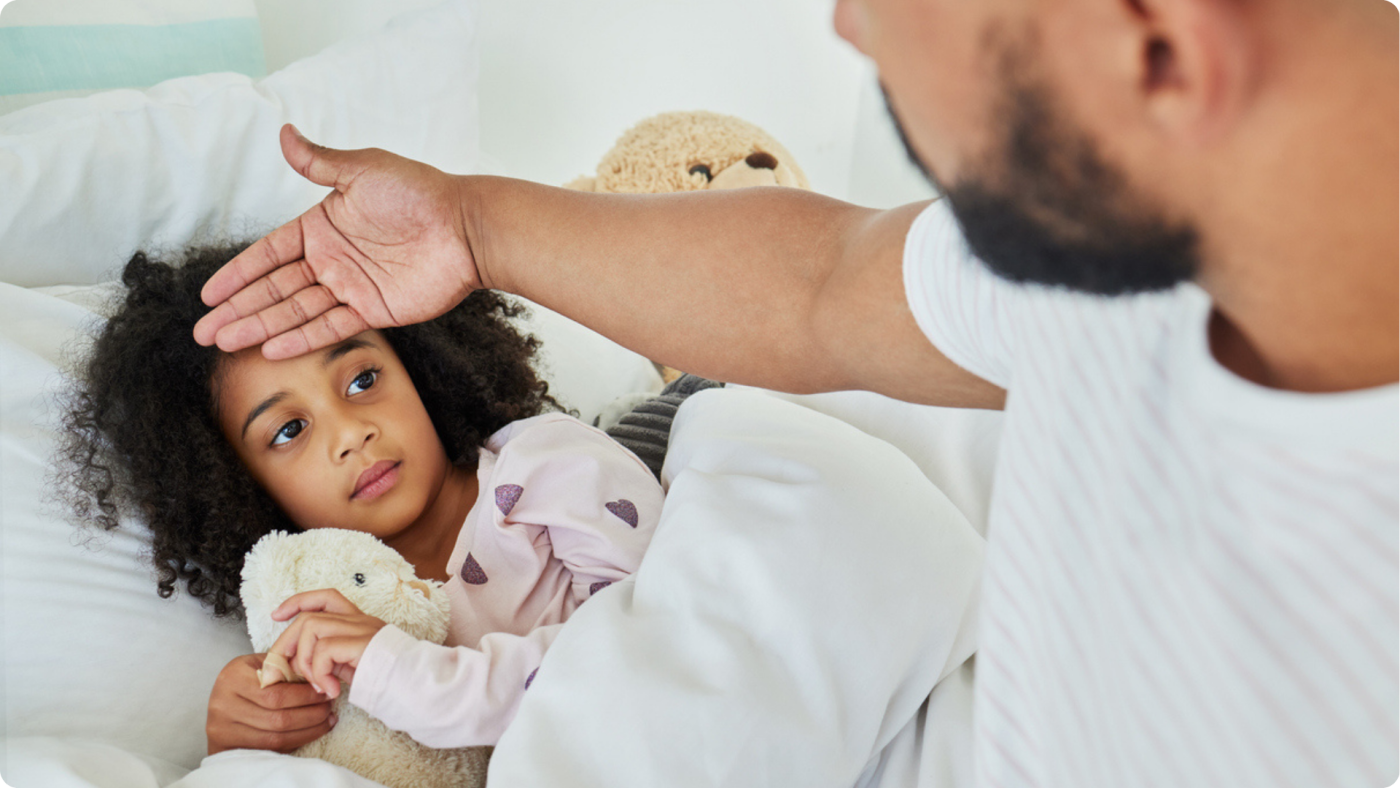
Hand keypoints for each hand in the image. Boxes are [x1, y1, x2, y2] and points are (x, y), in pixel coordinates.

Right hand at [192, 124, 479, 358]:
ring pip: (295, 311)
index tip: (209, 294)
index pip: (269, 254)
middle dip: (239, 310)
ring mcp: (351, 286)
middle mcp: (332, 259)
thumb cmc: (420, 192)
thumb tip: (283, 132)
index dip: (239, 274)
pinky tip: (271, 348)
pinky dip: (301, 338)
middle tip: (203, 332)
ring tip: (225, 343)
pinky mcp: (374, 309)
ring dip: (260, 327)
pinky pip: (330, 326)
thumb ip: (320, 162)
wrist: (466, 228)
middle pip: (274, 289)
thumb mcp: (363, 170)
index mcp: (323, 226)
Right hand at [206, 653, 335, 754]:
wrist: (222, 697)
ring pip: (275, 738)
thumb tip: (320, 681)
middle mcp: (222, 704)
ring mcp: (222, 728)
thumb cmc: (250, 675)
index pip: (276, 694)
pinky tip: (312, 731)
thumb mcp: (264, 662)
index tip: (325, 692)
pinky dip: (296, 741)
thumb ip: (286, 667)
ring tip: (327, 719)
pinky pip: (270, 749)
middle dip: (311, 715)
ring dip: (308, 731)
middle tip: (329, 707)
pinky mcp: (225, 746)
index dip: (306, 697)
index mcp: (233, 677)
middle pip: (277, 719)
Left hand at [268, 588, 387, 700]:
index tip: (277, 615)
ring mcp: (362, 629)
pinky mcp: (362, 643)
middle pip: (308, 616)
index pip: (326, 597)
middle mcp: (360, 620)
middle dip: (286, 642)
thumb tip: (299, 667)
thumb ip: (333, 660)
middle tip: (283, 669)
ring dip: (303, 661)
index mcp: (360, 622)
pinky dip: (318, 673)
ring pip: (311, 628)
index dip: (299, 601)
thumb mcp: (355, 666)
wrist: (420, 686)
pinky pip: (324, 650)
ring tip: (317, 685)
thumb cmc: (391, 681)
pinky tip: (330, 691)